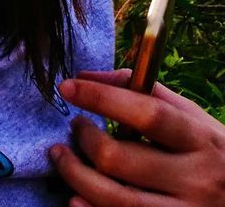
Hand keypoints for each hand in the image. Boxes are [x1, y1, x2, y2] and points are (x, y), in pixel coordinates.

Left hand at [48, 68, 224, 205]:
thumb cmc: (213, 154)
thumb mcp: (195, 121)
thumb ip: (146, 93)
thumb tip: (88, 76)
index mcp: (202, 141)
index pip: (148, 115)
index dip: (102, 98)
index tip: (68, 87)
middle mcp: (196, 179)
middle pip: (120, 158)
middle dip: (84, 139)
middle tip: (74, 127)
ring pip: (114, 197)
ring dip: (75, 175)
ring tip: (61, 156)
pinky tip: (76, 196)